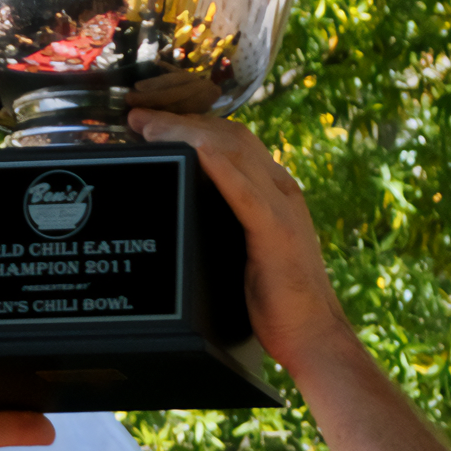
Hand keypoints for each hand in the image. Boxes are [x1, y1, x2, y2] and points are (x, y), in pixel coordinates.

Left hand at [127, 110, 355, 378]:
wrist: (312, 334)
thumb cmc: (275, 303)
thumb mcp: (241, 253)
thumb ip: (223, 227)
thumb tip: (184, 216)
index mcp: (271, 194)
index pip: (231, 142)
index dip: (191, 125)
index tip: (151, 121)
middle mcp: (279, 190)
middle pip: (229, 137)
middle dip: (181, 121)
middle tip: (138, 116)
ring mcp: (281, 208)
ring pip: (234, 152)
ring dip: (189, 134)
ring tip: (151, 127)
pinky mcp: (276, 233)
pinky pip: (246, 193)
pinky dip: (219, 167)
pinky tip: (196, 151)